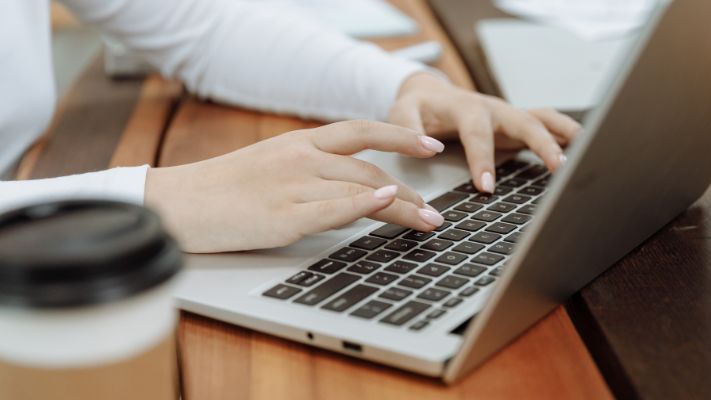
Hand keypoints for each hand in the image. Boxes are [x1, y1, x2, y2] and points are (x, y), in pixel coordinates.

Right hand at [144, 121, 446, 252]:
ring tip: (428, 221)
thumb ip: (310, 166)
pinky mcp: (282, 218)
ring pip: (361, 189)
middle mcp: (300, 158)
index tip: (429, 146)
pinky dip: (365, 203)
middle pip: (370, 168)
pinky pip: (332, 208)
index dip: (400, 137)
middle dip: (410, 191)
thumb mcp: (271, 163)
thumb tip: (351, 181)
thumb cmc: (223, 188)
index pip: (361, 132)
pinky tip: (389, 203)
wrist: (178, 204)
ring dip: (402, 207)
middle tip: (435, 210)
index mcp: (299, 143)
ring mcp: (292, 186)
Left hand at [389, 73, 581, 192]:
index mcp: (465, 108)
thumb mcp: (402, 112)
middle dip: (542, 144)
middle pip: (524, 122)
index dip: (482, 159)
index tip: (486, 187)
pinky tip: (584, 149)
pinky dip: (565, 134)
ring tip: (585, 152)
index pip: (477, 134)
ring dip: (563, 134)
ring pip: (542, 119)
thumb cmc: (418, 107)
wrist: (430, 94)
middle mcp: (493, 109)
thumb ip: (408, 127)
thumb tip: (427, 147)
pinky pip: (545, 124)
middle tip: (557, 168)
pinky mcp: (517, 124)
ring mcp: (509, 115)